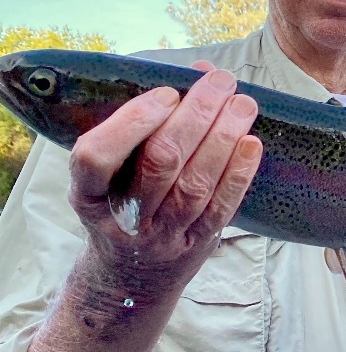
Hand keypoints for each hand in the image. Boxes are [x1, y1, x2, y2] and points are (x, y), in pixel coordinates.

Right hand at [67, 63, 262, 304]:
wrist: (130, 279)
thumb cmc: (122, 206)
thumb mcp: (111, 174)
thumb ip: (143, 124)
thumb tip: (197, 72)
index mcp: (88, 194)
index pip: (96, 157)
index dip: (133, 122)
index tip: (167, 93)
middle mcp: (122, 218)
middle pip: (160, 162)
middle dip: (196, 115)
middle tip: (222, 82)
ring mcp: (161, 236)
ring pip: (194, 184)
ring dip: (223, 138)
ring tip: (243, 103)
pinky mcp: (195, 245)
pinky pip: (220, 208)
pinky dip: (238, 174)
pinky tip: (251, 143)